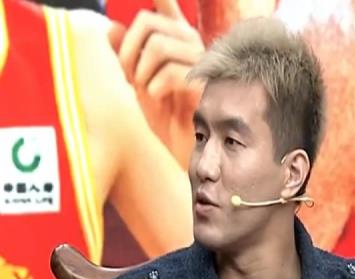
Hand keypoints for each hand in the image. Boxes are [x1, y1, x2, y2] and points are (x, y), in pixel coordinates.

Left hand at [108, 0, 203, 166]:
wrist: (180, 148)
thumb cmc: (160, 115)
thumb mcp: (137, 82)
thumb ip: (125, 54)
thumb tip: (111, 28)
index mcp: (175, 38)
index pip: (165, 4)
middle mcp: (190, 44)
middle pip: (147, 21)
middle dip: (127, 50)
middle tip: (126, 77)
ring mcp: (200, 62)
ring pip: (158, 46)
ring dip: (140, 71)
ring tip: (143, 91)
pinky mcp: (204, 84)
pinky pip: (170, 73)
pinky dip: (155, 89)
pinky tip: (158, 100)